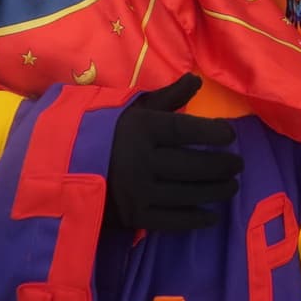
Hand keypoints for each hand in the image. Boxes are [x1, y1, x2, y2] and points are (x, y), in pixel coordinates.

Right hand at [106, 74, 243, 230]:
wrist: (62, 166)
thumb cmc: (106, 131)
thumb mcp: (134, 109)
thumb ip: (168, 96)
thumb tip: (197, 80)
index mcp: (142, 130)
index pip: (187, 130)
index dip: (214, 132)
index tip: (230, 135)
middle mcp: (141, 161)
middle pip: (193, 164)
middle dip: (223, 165)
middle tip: (238, 163)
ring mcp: (137, 192)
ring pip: (188, 193)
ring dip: (216, 191)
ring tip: (232, 186)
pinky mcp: (132, 216)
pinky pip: (171, 220)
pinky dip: (195, 219)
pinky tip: (212, 216)